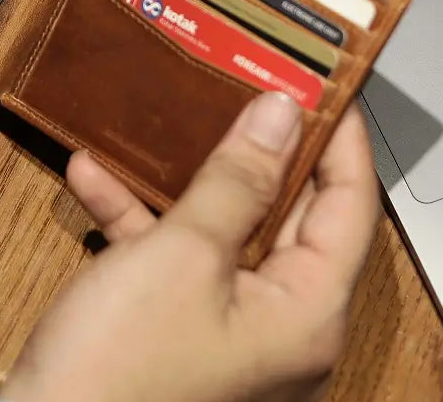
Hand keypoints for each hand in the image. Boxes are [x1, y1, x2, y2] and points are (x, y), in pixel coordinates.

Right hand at [1, 95, 378, 401]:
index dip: (340, 141)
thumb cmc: (121, 361)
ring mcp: (227, 330)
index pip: (350, 208)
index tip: (324, 82)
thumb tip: (284, 114)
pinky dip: (140, 220)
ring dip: (188, 180)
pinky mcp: (178, 332)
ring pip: (224, 234)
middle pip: (287, 217)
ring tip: (175, 114)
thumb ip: (237, 179)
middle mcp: (279, 326)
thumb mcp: (182, 254)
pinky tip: (93, 175)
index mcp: (306, 314)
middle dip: (262, 149)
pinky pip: (173, 262)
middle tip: (252, 82)